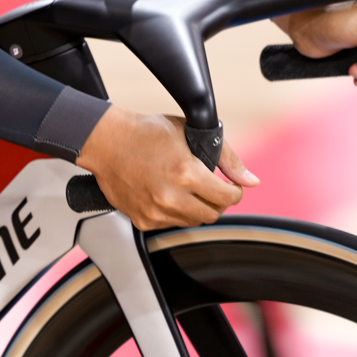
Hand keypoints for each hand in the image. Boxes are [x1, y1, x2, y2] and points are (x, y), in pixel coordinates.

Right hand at [75, 107, 257, 229]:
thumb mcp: (189, 133)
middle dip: (218, 201)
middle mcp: (171, 196)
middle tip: (211, 188)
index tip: (230, 186)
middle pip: (213, 214)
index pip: (228, 198)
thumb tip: (251, 180)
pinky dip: (175, 213)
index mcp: (186, 173)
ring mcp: (156, 211)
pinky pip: (171, 224)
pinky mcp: (143, 220)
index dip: (234, 191)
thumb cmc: (145, 132)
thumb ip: (226, 157)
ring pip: (193, 221)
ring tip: (187, 189)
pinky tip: (167, 194)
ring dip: (197, 208)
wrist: (106, 142)